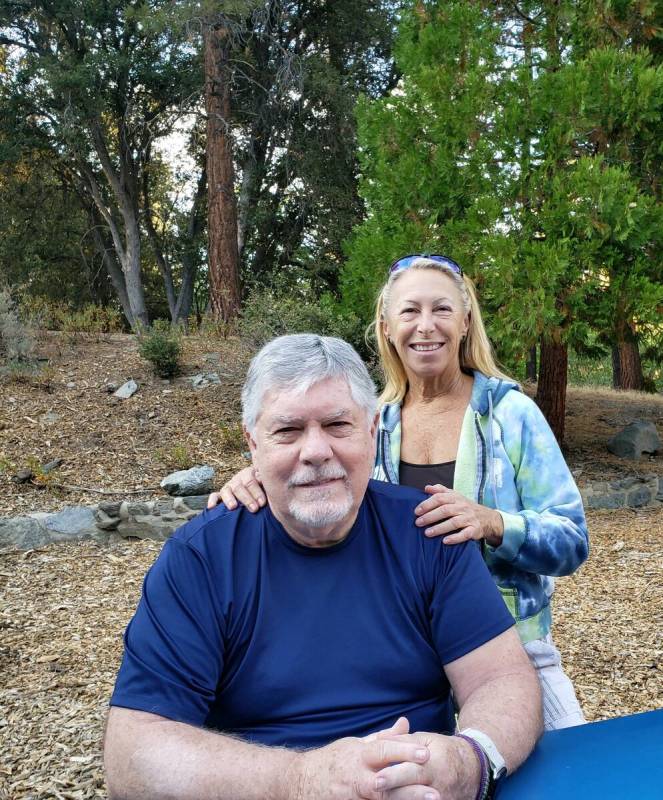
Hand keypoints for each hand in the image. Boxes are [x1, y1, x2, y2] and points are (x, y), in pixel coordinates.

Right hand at [206, 466, 265, 510]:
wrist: (261, 498)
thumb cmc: (267, 493)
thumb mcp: (269, 486)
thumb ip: (268, 483)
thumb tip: (269, 481)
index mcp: (250, 474)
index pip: (251, 481)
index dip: (257, 492)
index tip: (262, 503)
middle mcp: (238, 479)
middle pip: (239, 486)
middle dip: (247, 498)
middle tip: (254, 509)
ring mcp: (229, 486)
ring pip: (226, 490)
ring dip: (230, 499)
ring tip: (233, 507)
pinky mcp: (221, 495)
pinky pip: (215, 496)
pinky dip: (212, 500)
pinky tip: (211, 507)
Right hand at [286, 718, 436, 799]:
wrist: (299, 783)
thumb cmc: (332, 762)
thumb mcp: (355, 745)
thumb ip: (383, 737)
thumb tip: (406, 723)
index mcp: (358, 756)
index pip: (383, 750)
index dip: (404, 750)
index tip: (426, 752)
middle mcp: (355, 778)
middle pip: (385, 784)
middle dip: (409, 789)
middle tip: (434, 792)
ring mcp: (351, 798)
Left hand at [374, 732, 479, 799]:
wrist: (472, 769)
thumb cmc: (443, 750)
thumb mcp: (426, 740)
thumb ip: (404, 741)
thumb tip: (381, 740)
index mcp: (431, 764)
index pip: (411, 770)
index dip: (394, 775)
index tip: (377, 778)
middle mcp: (436, 784)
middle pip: (412, 789)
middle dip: (394, 790)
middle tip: (376, 787)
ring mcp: (441, 799)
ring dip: (401, 799)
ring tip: (383, 799)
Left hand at [414, 485, 503, 546]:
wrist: (488, 518)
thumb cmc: (466, 506)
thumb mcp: (455, 496)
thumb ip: (441, 491)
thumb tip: (427, 487)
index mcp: (456, 498)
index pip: (440, 498)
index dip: (427, 504)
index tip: (416, 511)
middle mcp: (463, 507)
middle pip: (445, 510)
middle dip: (430, 516)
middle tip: (418, 523)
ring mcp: (469, 519)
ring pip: (454, 522)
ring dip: (439, 528)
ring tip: (427, 533)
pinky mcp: (475, 530)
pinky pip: (465, 534)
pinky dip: (455, 538)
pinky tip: (444, 541)